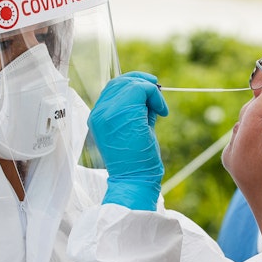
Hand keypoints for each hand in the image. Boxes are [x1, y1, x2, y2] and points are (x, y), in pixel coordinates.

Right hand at [89, 72, 168, 210]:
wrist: (134, 180)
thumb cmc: (137, 161)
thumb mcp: (134, 129)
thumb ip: (137, 110)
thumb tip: (150, 91)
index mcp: (98, 118)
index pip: (112, 89)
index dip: (132, 84)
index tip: (151, 91)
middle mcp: (99, 113)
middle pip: (119, 82)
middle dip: (142, 82)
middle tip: (158, 91)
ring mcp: (108, 112)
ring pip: (129, 83)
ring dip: (150, 90)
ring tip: (160, 107)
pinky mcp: (121, 112)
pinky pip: (140, 89)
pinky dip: (155, 95)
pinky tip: (163, 112)